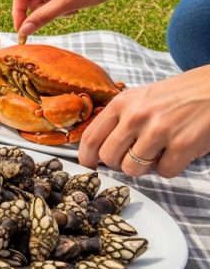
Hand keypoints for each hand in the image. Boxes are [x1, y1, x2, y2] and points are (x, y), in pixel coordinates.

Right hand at [12, 0, 129, 37]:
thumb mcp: (67, 3)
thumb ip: (43, 17)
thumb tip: (23, 31)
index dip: (19, 13)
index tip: (21, 31)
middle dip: (44, 10)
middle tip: (61, 13)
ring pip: (43, 0)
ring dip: (55, 9)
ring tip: (73, 8)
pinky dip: (62, 6)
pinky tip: (76, 5)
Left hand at [79, 66, 209, 176]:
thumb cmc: (176, 96)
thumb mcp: (140, 98)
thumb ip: (119, 119)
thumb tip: (98, 149)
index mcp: (121, 103)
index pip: (91, 137)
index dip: (86, 157)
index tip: (89, 167)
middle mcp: (136, 116)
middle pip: (109, 157)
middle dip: (119, 164)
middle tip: (133, 158)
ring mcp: (159, 130)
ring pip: (132, 169)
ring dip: (144, 167)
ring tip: (158, 152)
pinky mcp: (182, 144)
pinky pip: (163, 172)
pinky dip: (170, 168)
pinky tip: (176, 152)